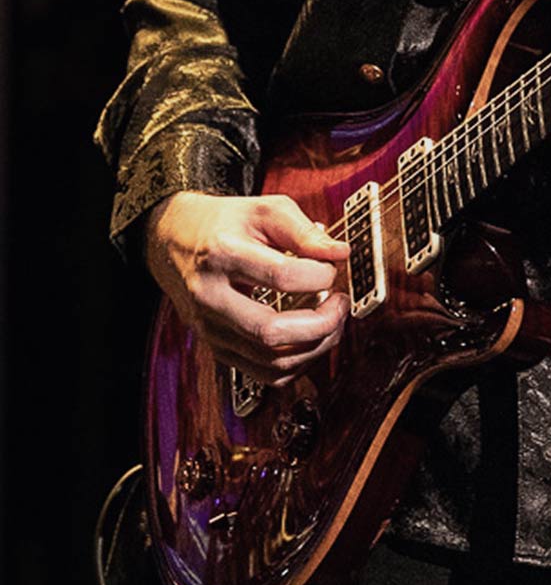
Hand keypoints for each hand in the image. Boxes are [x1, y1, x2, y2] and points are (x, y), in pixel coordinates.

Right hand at [145, 191, 351, 385]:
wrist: (175, 241)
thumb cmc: (225, 224)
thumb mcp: (265, 210)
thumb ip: (304, 232)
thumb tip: (339, 253)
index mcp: (223, 254)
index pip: (282, 276)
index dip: (320, 274)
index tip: (332, 266)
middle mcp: (211, 297)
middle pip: (271, 331)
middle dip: (323, 323)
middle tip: (340, 303)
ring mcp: (211, 328)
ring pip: (271, 360)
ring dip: (316, 346)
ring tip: (332, 320)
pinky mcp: (218, 348)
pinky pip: (264, 374)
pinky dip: (298, 364)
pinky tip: (310, 339)